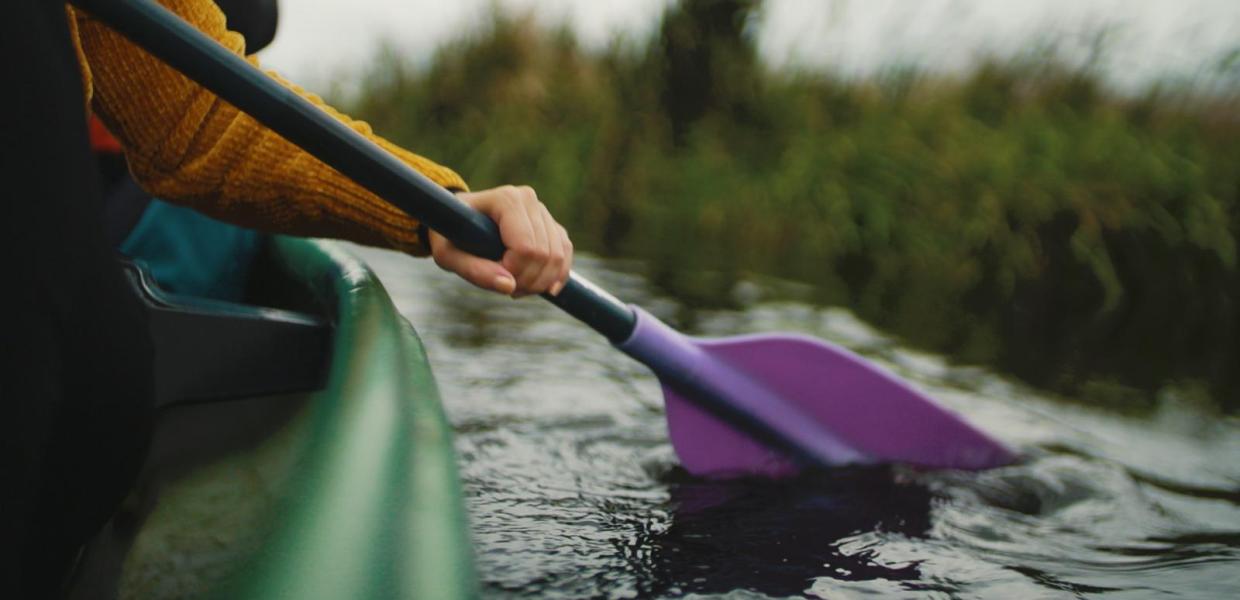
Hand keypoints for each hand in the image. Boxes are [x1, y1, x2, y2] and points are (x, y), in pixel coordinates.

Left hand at [428, 186, 572, 296]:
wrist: (457, 221)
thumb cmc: (449, 235)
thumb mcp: (448, 255)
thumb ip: (474, 270)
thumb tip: (509, 286)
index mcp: (506, 199)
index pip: (525, 246)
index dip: (514, 271)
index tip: (493, 274)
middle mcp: (529, 199)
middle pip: (543, 254)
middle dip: (527, 280)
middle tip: (506, 288)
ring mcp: (542, 211)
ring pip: (557, 256)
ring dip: (540, 282)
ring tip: (516, 287)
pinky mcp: (551, 225)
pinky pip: (565, 254)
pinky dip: (556, 276)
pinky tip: (543, 288)